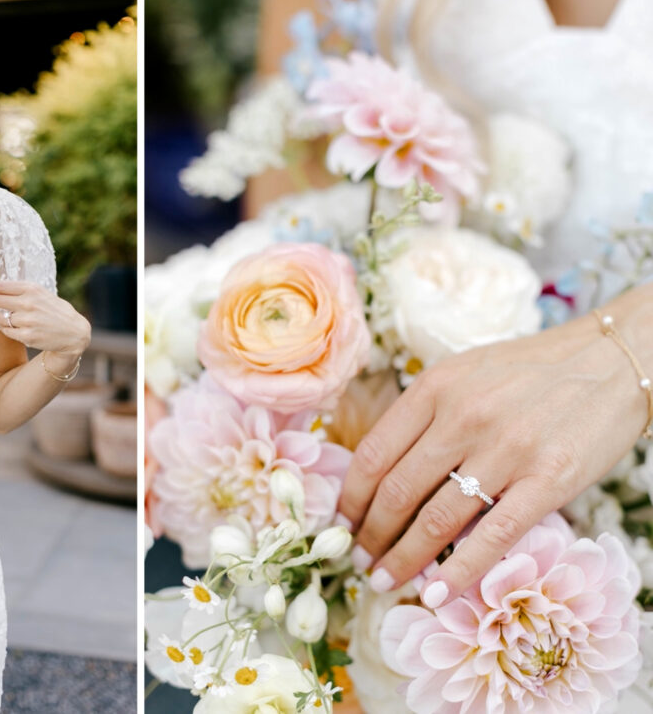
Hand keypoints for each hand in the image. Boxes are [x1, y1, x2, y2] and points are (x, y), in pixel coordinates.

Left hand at [0, 281, 90, 355]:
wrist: (74, 333)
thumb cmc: (58, 312)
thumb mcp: (44, 294)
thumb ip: (26, 291)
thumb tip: (1, 289)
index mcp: (32, 289)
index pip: (3, 286)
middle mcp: (28, 303)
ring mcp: (27, 321)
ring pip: (1, 318)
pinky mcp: (27, 336)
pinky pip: (7, 331)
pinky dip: (4, 328)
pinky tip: (6, 326)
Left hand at [337, 310, 648, 606]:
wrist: (611, 361)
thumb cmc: (530, 371)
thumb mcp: (464, 374)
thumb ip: (425, 415)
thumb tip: (380, 472)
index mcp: (435, 387)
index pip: (372, 453)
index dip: (351, 498)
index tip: (343, 524)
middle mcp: (463, 415)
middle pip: (396, 491)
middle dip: (371, 536)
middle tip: (360, 561)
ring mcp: (506, 448)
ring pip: (436, 519)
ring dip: (403, 558)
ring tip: (386, 580)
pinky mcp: (549, 479)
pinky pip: (494, 536)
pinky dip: (460, 571)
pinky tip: (438, 592)